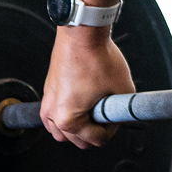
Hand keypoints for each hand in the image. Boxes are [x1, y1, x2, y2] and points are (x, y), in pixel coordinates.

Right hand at [40, 26, 135, 148]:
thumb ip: (124, 109)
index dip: (112, 130)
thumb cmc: (98, 57)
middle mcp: (53, 113)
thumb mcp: (123, 89)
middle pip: (77, 140)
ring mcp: (48, 102)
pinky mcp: (48, 90)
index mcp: (68, 119)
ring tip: (94, 110)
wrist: (82, 32)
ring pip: (61, 131)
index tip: (116, 117)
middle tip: (107, 114)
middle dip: (95, 130)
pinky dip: (67, 114)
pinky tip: (83, 102)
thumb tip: (124, 115)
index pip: (95, 140)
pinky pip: (55, 114)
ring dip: (78, 127)